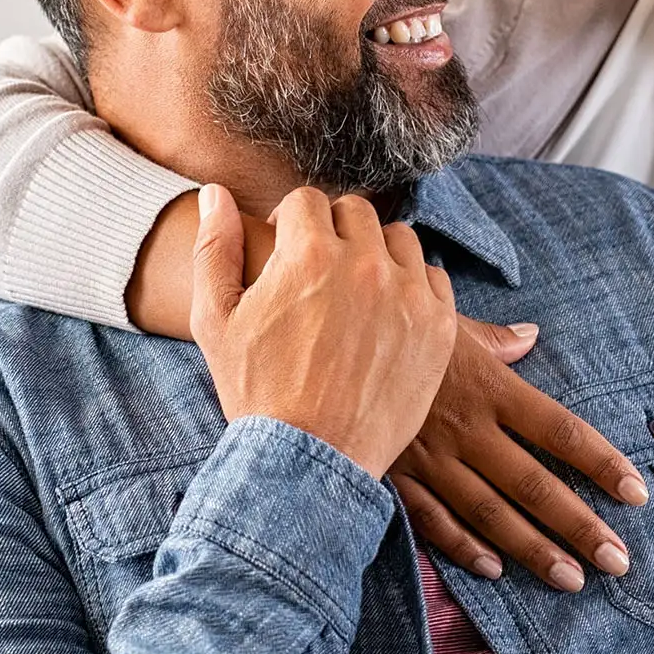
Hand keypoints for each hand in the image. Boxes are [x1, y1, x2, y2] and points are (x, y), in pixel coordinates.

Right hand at [191, 184, 456, 478]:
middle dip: (334, 231)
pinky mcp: (439, 326)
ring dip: (377, 253)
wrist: (309, 460)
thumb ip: (215, 248)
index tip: (288, 249)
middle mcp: (364, 264)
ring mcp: (408, 294)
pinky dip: (412, 287)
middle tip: (322, 270)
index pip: (307, 200)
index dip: (291, 222)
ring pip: (399, 239)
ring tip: (357, 289)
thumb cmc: (256, 391)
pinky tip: (389, 313)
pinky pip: (433, 278)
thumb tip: (215, 194)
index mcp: (308, 253)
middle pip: (356, 212)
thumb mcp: (216, 320)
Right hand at [391, 317, 649, 590]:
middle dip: (580, 526)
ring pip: (491, 513)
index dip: (601, 463)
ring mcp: (431, 457)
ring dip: (534, 550)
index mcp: (490, 387)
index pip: (559, 430)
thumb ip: (495, 339)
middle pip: (535, 485)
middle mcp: (468, 428)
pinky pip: (435, 520)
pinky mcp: (396, 476)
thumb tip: (531, 335)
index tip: (636, 492)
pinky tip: (496, 570)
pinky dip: (464, 548)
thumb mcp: (447, 322)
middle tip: (618, 561)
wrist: (323, 343)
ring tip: (572, 580)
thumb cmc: (393, 327)